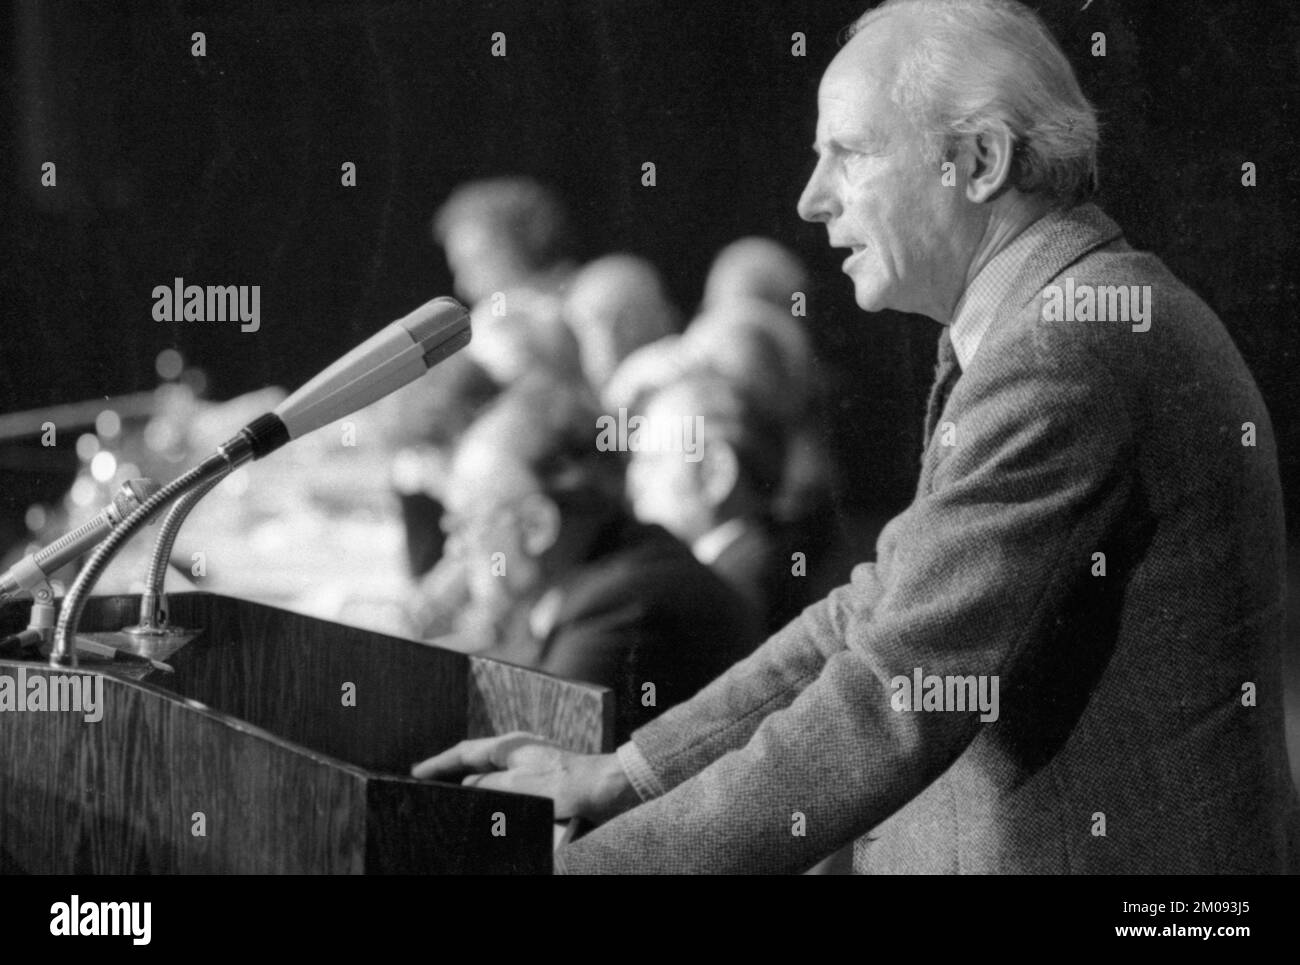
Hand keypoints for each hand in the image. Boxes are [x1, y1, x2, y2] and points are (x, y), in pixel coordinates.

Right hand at [411, 732, 638, 823]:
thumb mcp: (518, 787)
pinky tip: (486, 807)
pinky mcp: (540, 781)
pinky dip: (490, 794)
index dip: (439, 763)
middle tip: (426, 785)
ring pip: (490, 776)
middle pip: (475, 761)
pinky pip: (505, 786)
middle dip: (450, 773)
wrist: (605, 790)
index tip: (417, 772)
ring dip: (471, 786)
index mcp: (510, 746)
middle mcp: (518, 751)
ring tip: (448, 798)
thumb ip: (487, 785)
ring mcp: (530, 765)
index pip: (464, 751)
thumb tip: (468, 785)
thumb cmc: (567, 784)